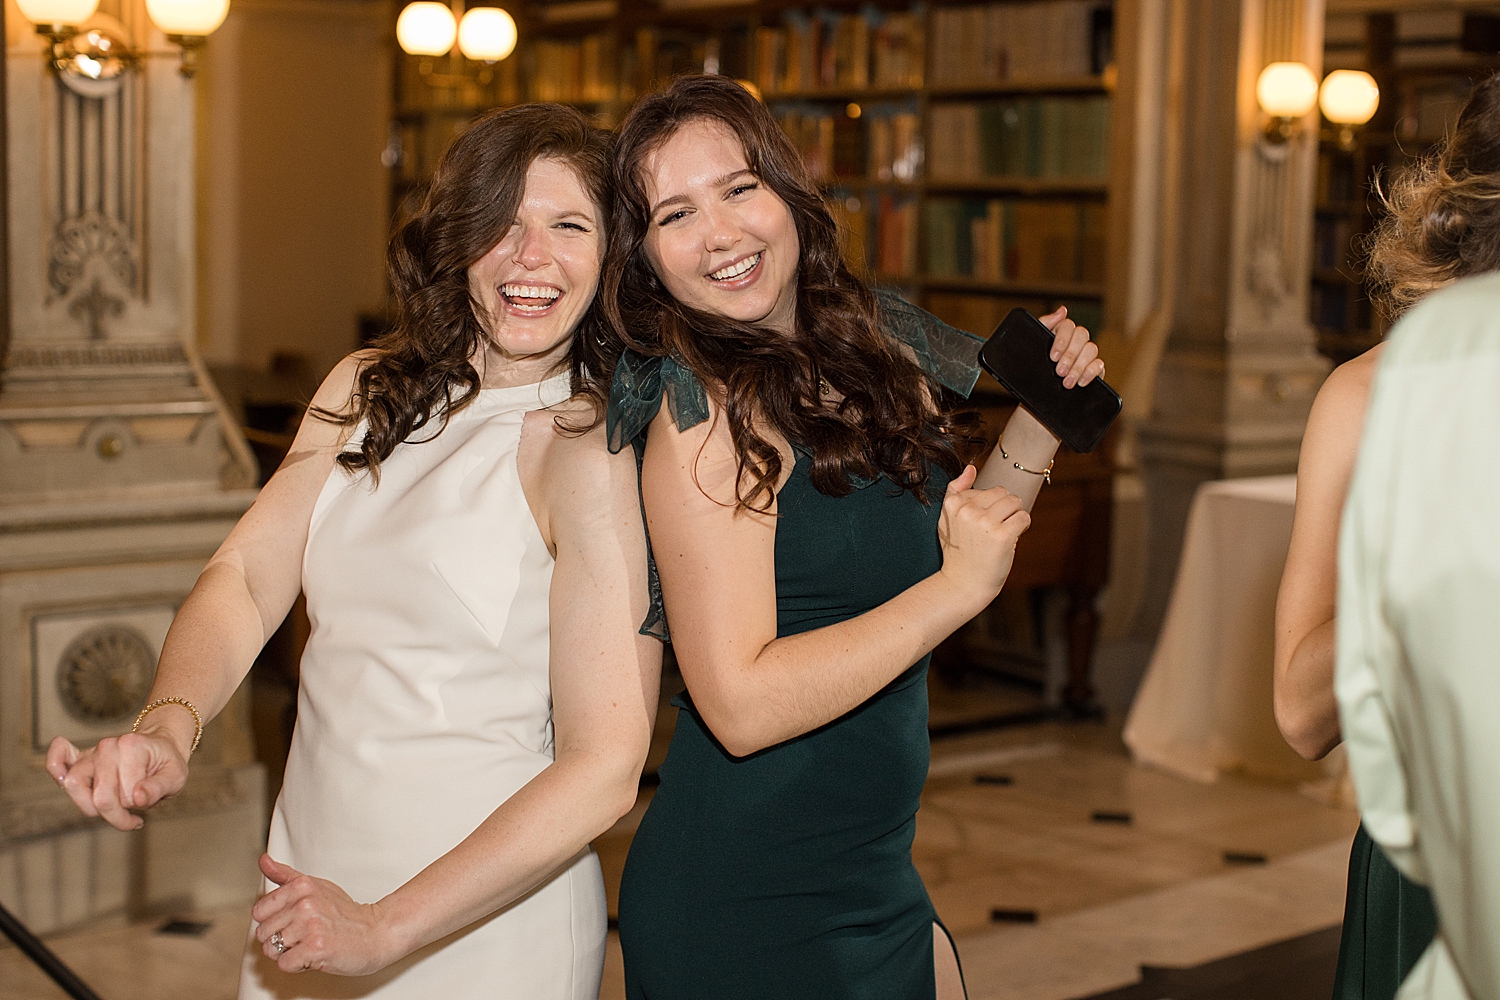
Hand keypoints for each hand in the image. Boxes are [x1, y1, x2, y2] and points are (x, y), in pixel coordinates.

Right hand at [46, 729, 189, 831]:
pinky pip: (58, 760)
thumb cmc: (167, 764)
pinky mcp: (81, 759)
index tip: (146, 804)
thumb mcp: (176, 776)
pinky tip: (64, 778)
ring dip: (91, 806)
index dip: (134, 808)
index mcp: (132, 747)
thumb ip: (158, 788)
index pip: (123, 795)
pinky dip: (54, 768)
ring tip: (111, 808)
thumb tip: (137, 799)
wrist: (161, 748)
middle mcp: (108, 747)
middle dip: (116, 814)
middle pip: (99, 796)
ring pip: (74, 785)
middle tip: (132, 813)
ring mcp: (93, 753)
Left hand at [252, 855, 399, 976]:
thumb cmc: (346, 914)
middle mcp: (304, 903)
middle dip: (280, 940)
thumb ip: (286, 876)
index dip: (274, 922)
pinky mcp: (315, 947)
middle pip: (263, 933)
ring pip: (271, 950)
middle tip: (305, 935)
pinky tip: (313, 956)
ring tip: (309, 944)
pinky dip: (296, 965)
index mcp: (301, 886)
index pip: (259, 911)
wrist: (377, 933)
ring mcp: (310, 925)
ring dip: (288, 953)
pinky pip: (284, 964)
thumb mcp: (316, 887)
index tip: (293, 922)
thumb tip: (264, 861)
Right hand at [937, 465, 1030, 608]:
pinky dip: (1022, 527)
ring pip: (1015, 502)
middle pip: (1002, 493)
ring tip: (1003, 532)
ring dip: (1014, 516)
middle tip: (993, 530)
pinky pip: (1024, 517)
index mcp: (954, 504)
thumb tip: (971, 468)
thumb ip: (956, 491)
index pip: (986, 489)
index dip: (989, 507)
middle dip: (1004, 509)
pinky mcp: (1002, 535)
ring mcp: (985, 523)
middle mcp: (968, 511)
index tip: (979, 525)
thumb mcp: (947, 519)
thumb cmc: (958, 552)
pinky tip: (1011, 539)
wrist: (963, 583)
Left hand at [1039, 306, 1104, 388]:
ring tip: (1066, 383)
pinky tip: (1080, 382)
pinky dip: (1090, 373)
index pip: (1067, 325)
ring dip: (1078, 367)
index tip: (1052, 357)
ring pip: (1091, 349)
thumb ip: (1043, 326)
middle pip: (1082, 335)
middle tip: (1058, 372)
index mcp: (1058, 333)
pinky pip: (1099, 365)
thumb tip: (1063, 310)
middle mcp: (1074, 341)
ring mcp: (1085, 355)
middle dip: (1070, 355)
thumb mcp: (1031, 348)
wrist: (1033, 399)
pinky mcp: (1094, 370)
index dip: (1062, 340)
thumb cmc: (1031, 372)